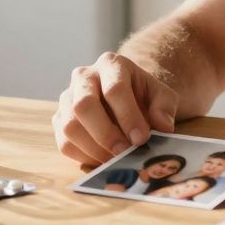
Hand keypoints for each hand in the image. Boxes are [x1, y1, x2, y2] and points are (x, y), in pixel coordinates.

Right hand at [53, 51, 178, 166]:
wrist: (125, 96)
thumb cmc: (142, 95)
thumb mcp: (161, 95)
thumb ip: (164, 107)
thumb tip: (163, 126)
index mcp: (111, 64)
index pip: (114, 88)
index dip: (128, 116)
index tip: (142, 139)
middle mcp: (83, 76)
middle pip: (84, 105)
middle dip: (106, 134)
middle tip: (125, 153)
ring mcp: (67, 97)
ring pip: (70, 126)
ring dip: (94, 149)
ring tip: (115, 159)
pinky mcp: (59, 119)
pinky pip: (64, 142)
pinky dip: (84, 156)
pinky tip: (103, 160)